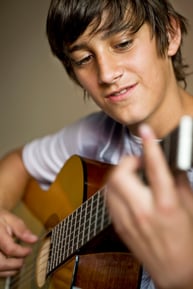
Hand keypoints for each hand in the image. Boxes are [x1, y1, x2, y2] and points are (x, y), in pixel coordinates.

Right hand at [0, 209, 37, 276]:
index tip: (29, 250)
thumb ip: (22, 229)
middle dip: (16, 264)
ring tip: (19, 262)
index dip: (22, 252)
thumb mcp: (11, 219)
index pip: (10, 248)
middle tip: (24, 259)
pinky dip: (5, 270)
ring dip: (11, 269)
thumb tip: (34, 239)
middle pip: (1, 263)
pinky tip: (11, 265)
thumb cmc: (1, 219)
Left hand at [106, 124, 192, 288]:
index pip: (155, 168)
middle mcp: (143, 211)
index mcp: (165, 205)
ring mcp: (128, 220)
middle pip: (121, 174)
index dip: (150, 145)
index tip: (146, 131)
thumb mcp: (190, 207)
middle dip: (127, 161)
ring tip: (132, 175)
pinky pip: (108, 199)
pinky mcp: (119, 226)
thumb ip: (179, 182)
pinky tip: (126, 190)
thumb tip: (171, 164)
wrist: (177, 273)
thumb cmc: (188, 243)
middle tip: (138, 162)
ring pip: (110, 185)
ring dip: (119, 173)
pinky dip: (115, 188)